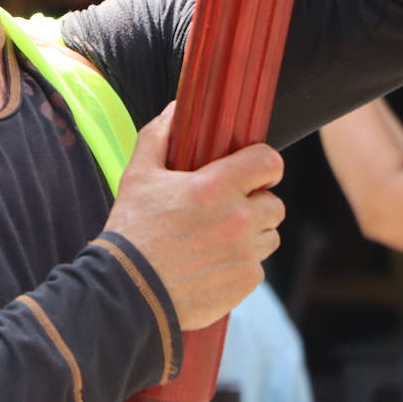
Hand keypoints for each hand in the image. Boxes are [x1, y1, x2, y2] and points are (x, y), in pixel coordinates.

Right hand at [105, 103, 285, 329]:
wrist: (129, 291)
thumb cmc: (132, 231)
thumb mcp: (138, 176)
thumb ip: (159, 136)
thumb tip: (175, 109)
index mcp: (215, 187)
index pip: (269, 162)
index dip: (263, 165)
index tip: (251, 172)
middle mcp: (238, 219)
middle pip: (274, 203)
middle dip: (254, 204)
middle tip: (223, 211)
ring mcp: (245, 253)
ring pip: (269, 236)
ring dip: (250, 234)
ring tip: (214, 239)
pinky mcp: (246, 282)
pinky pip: (257, 266)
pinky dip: (240, 264)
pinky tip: (210, 264)